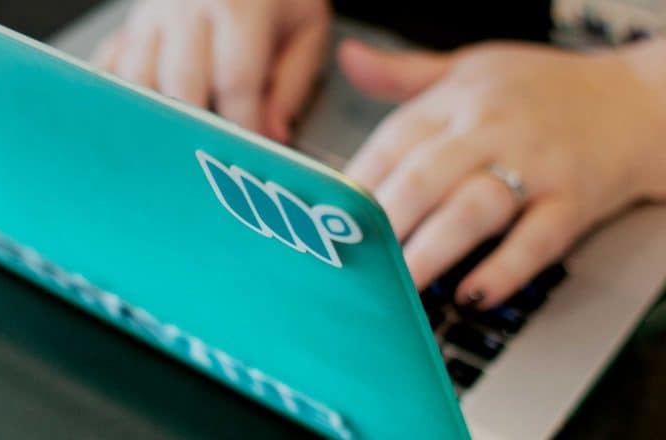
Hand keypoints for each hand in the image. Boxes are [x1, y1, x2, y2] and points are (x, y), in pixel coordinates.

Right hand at [92, 0, 330, 142]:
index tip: (251, 154)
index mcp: (237, 5)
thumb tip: (274, 133)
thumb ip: (292, 81)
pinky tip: (130, 122)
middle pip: (181, 84)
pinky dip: (117, 98)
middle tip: (210, 161)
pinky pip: (109, 66)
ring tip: (173, 151)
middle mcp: (186, 5)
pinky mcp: (129, 25)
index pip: (237, 82)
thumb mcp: (305, 24)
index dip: (244, 126)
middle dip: (197, 131)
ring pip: (137, 80)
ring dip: (155, 120)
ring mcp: (151, 15)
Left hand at [340, 39, 665, 308]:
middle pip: (425, 177)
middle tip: (354, 259)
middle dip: (385, 221)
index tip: (327, 219)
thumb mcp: (469, 68)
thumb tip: (349, 60)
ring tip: (400, 283)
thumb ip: (404, 74)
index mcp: (458, 102)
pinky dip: (503, 269)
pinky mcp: (573, 202)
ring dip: (432, 250)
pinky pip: (536, 240)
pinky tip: (471, 293)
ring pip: (474, 209)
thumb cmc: (541, 88)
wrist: (635, 101)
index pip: (393, 141)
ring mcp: (535, 168)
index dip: (356, 183)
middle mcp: (492, 132)